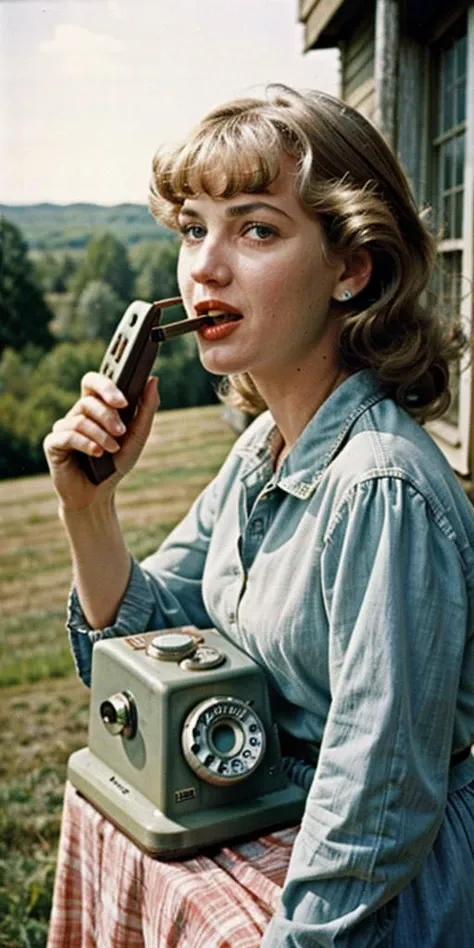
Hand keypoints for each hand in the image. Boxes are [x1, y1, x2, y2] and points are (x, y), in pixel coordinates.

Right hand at [43, 372, 158, 509]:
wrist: (98, 494)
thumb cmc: (116, 464)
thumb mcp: (137, 437)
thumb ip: (146, 409)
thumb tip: (153, 380)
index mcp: (95, 408)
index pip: (93, 382)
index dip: (105, 386)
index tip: (123, 402)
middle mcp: (77, 414)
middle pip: (88, 401)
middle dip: (108, 415)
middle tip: (121, 432)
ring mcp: (63, 428)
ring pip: (81, 420)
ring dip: (101, 435)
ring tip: (112, 450)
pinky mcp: (53, 444)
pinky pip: (68, 436)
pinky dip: (86, 444)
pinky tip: (97, 453)